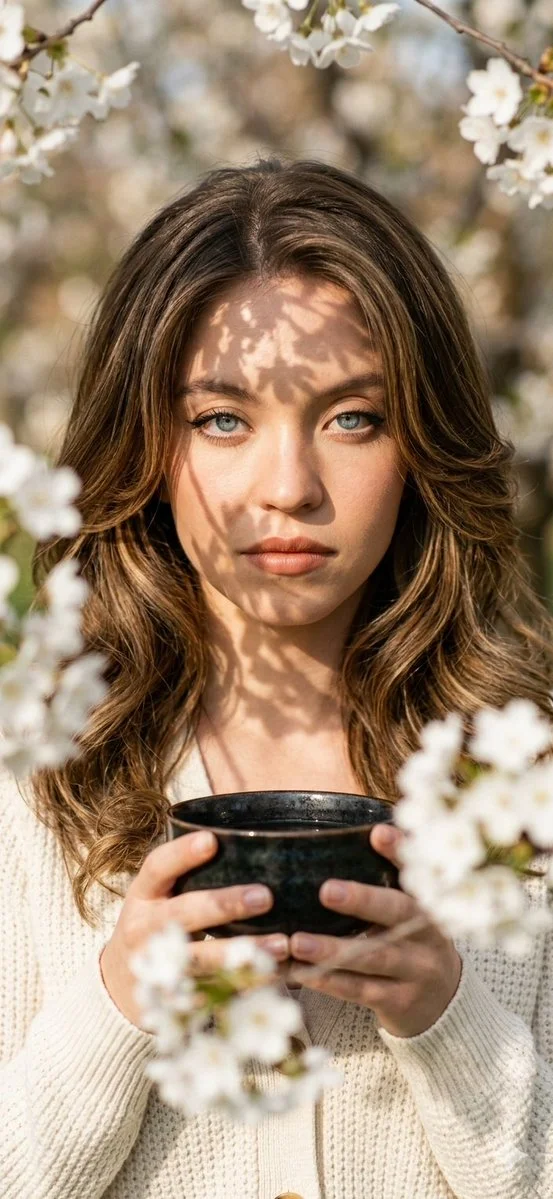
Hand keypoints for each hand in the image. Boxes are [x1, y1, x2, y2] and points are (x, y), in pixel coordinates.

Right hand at [100, 830, 288, 1029]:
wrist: (120, 985)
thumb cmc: (153, 923)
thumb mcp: (156, 896)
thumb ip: (185, 874)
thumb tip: (240, 834)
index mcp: (142, 895)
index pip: (157, 868)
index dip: (182, 854)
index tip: (212, 840)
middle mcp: (145, 929)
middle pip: (183, 914)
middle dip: (223, 904)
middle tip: (265, 897)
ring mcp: (157, 966)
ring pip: (200, 958)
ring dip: (242, 951)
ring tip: (280, 944)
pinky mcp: (172, 998)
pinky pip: (213, 990)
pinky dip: (245, 983)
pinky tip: (274, 974)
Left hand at [287, 824, 461, 1037]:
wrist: (441, 1002)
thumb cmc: (412, 940)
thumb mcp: (412, 907)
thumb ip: (394, 874)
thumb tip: (371, 831)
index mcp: (428, 902)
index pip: (417, 871)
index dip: (400, 851)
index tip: (377, 833)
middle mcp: (428, 934)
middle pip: (397, 913)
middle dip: (362, 901)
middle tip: (326, 891)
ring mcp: (416, 970)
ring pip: (373, 957)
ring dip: (333, 949)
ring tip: (297, 942)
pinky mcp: (398, 1001)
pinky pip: (359, 990)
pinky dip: (328, 981)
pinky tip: (300, 972)